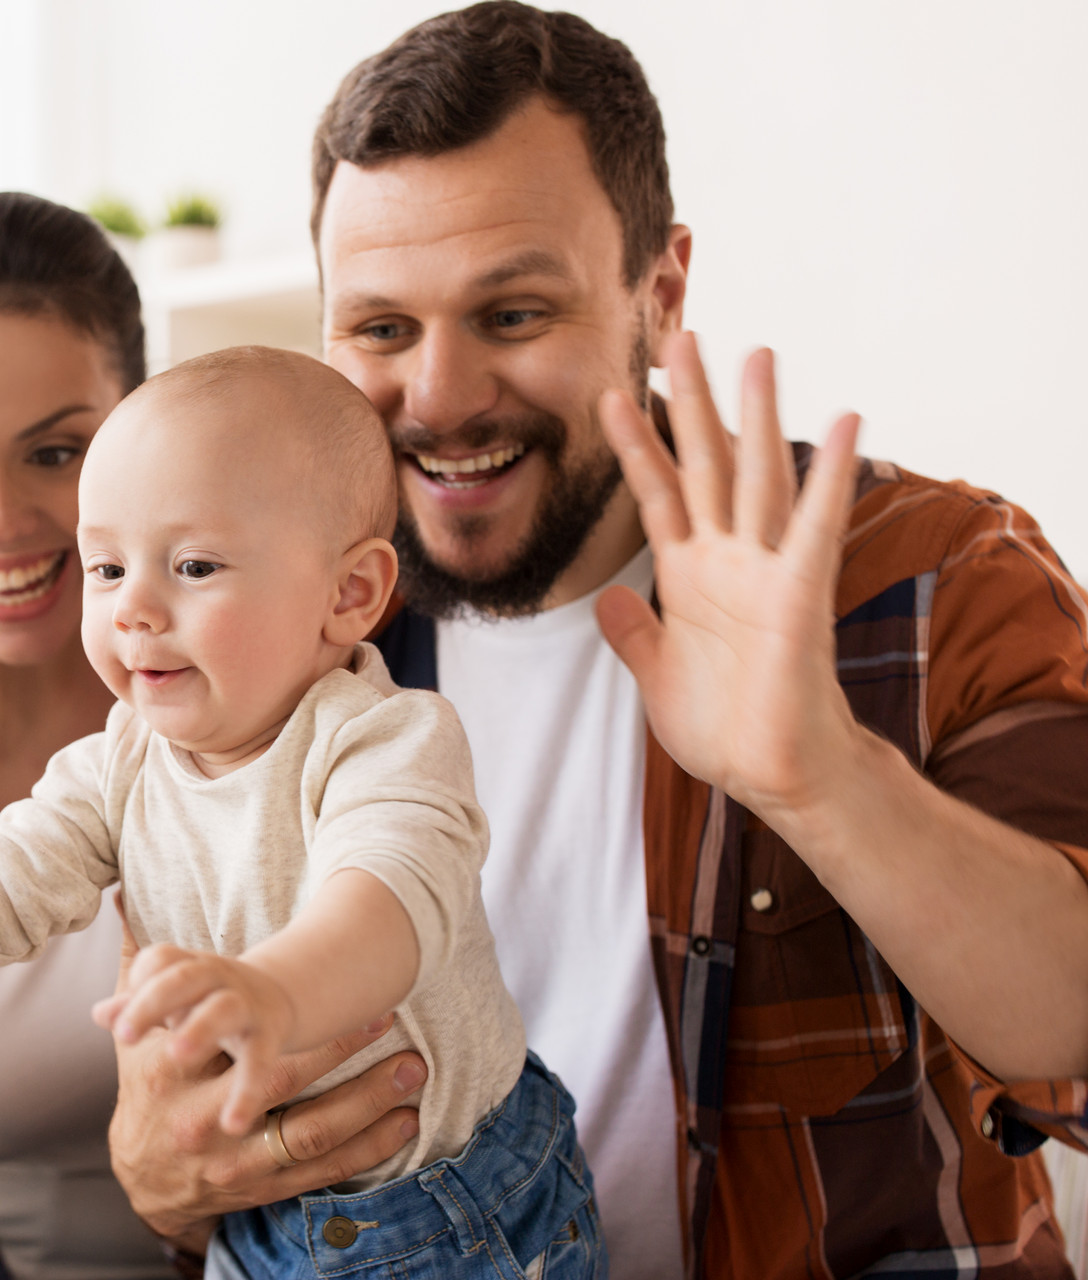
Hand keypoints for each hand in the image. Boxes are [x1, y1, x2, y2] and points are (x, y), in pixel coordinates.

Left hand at [94, 944, 299, 1133]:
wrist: (280, 998)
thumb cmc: (210, 1002)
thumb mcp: (176, 1000)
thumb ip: (137, 1007)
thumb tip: (99, 1014)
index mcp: (189, 966)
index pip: (159, 961)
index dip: (138, 983)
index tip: (117, 1022)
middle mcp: (217, 978)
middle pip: (183, 977)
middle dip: (152, 1002)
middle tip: (124, 1036)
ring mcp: (245, 1005)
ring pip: (223, 1009)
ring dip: (199, 1028)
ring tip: (177, 1054)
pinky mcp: (269, 1037)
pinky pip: (258, 1063)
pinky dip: (246, 1092)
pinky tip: (230, 1124)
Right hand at [103, 910, 422, 1250]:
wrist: (144, 1178)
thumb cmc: (149, 1091)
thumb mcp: (134, 1037)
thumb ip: (138, 972)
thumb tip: (119, 899)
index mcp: (171, 1074)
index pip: (228, 1035)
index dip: (278, 1014)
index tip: (332, 985)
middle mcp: (202, 1119)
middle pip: (281, 1082)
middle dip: (337, 1051)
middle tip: (385, 1018)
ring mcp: (237, 1158)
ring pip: (311, 1129)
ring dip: (367, 1100)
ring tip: (412, 1069)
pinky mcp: (266, 1187)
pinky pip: (324, 1168)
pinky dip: (369, 1147)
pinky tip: (406, 1122)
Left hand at [596, 332, 865, 820]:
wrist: (775, 774)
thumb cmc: (726, 726)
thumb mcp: (657, 673)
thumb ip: (633, 633)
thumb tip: (608, 600)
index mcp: (690, 574)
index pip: (657, 492)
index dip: (635, 443)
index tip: (610, 395)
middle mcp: (728, 560)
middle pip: (705, 463)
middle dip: (693, 401)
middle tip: (683, 335)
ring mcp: (766, 572)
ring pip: (758, 477)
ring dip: (758, 416)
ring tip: (761, 352)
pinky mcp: (800, 596)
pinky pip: (815, 527)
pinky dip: (830, 477)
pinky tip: (844, 424)